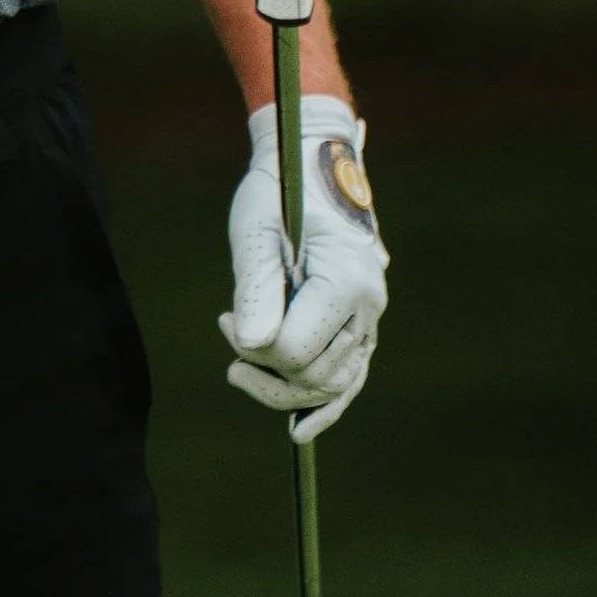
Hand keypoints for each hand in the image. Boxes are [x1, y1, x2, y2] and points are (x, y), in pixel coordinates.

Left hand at [222, 96, 388, 442]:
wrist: (311, 166)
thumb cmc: (279, 192)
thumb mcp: (256, 231)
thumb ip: (256, 288)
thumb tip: (252, 345)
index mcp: (346, 281)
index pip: (297, 350)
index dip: (254, 348)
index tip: (226, 319)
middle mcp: (368, 307)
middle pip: (315, 374)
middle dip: (265, 368)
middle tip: (228, 329)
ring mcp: (370, 319)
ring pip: (332, 383)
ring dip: (284, 388)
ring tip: (241, 368)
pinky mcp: (361, 326)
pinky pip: (349, 377)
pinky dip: (325, 405)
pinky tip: (300, 430)